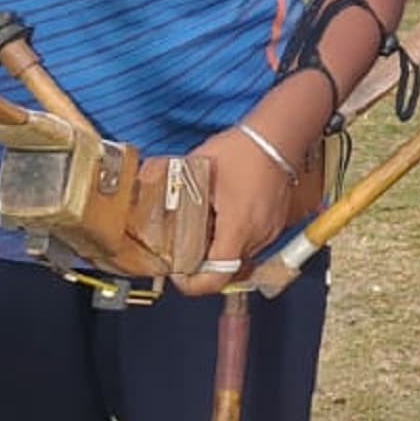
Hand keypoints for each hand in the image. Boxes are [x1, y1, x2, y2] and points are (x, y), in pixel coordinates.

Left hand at [174, 123, 296, 293]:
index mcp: (238, 227)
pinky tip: (222, 219)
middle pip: (226, 270)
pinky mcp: (275, 225)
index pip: (217, 276)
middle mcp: (258, 236)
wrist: (278, 136)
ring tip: (202, 231)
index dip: (193, 284)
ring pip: (239, 258)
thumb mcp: (197, 166)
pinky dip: (233, 240)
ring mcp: (269, 232)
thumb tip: (141, 183)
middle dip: (202, 265)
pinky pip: (251, 244)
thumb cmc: (243, 150)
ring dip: (218, 252)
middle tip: (183, 249)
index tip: (179, 275)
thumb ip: (167, 180)